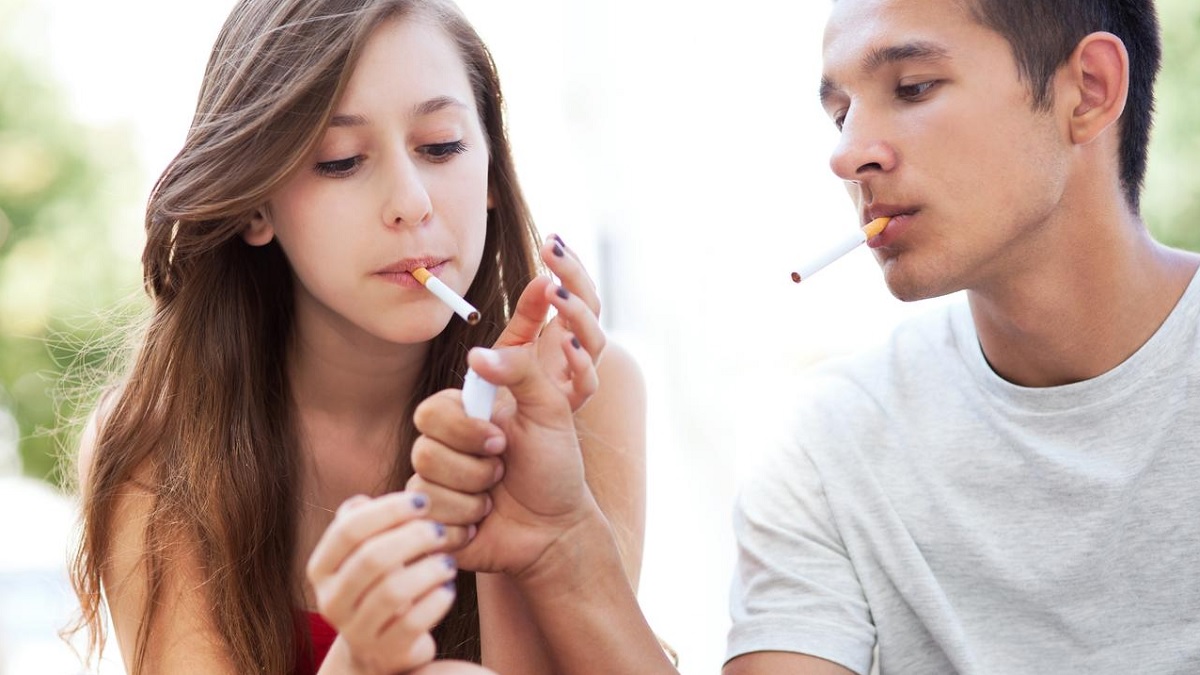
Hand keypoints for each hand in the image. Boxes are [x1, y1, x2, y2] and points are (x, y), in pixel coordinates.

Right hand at [307, 493, 457, 674]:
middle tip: (440, 530)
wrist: (380, 648)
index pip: (348, 530)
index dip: (388, 510)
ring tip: (449, 561)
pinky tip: (448, 589)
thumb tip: (361, 501)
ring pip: (393, 592)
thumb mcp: (364, 553)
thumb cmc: (377, 585)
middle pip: (372, 558)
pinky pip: (413, 623)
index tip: (422, 501)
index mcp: (321, 569)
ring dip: (428, 569)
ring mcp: (356, 631)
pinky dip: (436, 600)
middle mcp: (331, 601)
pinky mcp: (386, 653)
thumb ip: (362, 524)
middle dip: (413, 537)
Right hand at [412, 343, 599, 577]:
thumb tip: (476, 353)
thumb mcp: (550, 410)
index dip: (465, 430)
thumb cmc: (555, 467)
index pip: (431, 412)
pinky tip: (482, 524)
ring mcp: (434, 487)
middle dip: (474, 468)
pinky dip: (465, 524)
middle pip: (424, 451)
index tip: (502, 442)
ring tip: (494, 498)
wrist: (557, 528)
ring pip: (425, 488)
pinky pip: (429, 521)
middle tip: (502, 470)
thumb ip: (520, 370)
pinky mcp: (432, 522)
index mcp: (463, 417)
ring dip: (473, 497)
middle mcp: (443, 448)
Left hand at [492, 234, 604, 410]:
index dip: (568, 266)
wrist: (513, 466)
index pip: (574, 293)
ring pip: (593, 340)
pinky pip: (584, 384)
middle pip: (589, 308)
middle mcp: (574, 355)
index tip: (553, 240)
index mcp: (561, 335)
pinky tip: (566, 344)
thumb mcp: (512, 351)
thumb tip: (539, 280)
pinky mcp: (570, 408)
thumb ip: (525, 320)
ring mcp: (575, 379)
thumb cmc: (507, 402)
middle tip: (550, 250)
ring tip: (554, 291)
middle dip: (573, 276)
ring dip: (576, 313)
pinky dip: (579, 363)